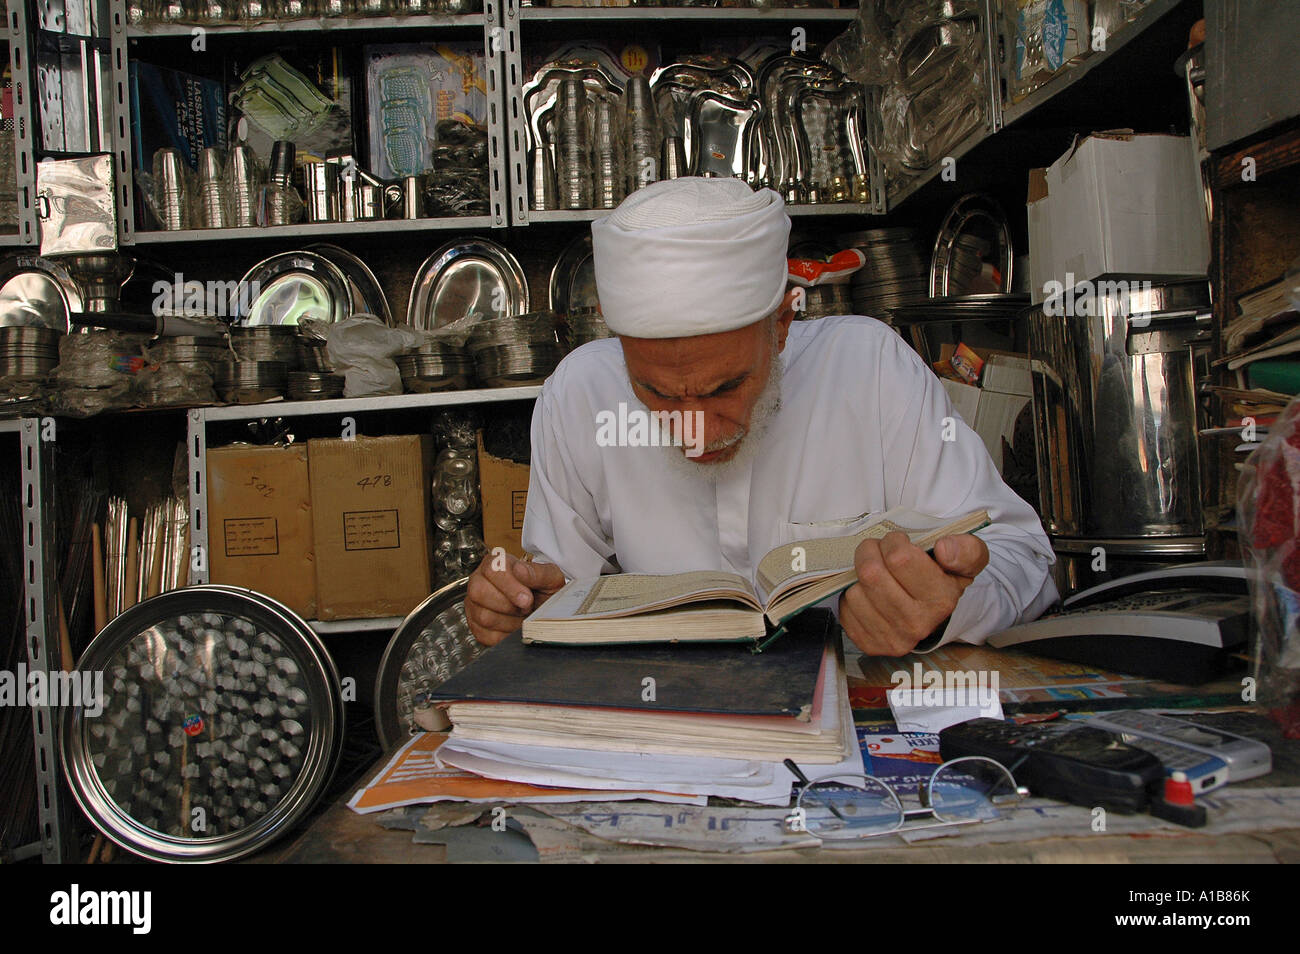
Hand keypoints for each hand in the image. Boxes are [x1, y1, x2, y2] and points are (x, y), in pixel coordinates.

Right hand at [465, 552, 567, 645]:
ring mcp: (474, 605)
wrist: (546, 609)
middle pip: (479, 592)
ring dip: (510, 621)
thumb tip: (520, 570)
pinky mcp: (476, 627)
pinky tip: (515, 626)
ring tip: (523, 615)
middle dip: (508, 605)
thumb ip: (538, 572)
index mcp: (496, 563)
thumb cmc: (545, 591)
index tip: (527, 598)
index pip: (492, 570)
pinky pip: (486, 635)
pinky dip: (505, 635)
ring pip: (483, 616)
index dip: (510, 586)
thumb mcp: (551, 578)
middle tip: (526, 607)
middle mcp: (480, 581)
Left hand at [837, 531, 988, 655]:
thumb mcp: (968, 560)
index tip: (899, 542)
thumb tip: (944, 548)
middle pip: (871, 574)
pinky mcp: (870, 644)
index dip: (893, 541)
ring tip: (875, 571)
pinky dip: (852, 594)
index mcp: (941, 600)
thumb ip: (966, 549)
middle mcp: (916, 624)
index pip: (899, 558)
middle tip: (878, 550)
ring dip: (858, 574)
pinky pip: (845, 609)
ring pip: (855, 591)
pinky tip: (868, 592)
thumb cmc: (945, 578)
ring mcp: (892, 638)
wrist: (934, 614)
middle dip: (870, 552)